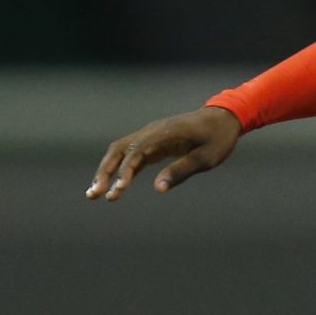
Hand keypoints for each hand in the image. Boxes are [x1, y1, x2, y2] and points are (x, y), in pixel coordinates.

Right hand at [85, 106, 241, 200]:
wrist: (223, 119)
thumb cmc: (217, 138)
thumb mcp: (206, 158)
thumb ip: (181, 171)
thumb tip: (158, 189)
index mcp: (163, 134)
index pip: (135, 153)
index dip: (123, 173)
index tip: (117, 192)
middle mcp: (151, 133)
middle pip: (118, 150)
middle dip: (104, 172)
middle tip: (93, 195)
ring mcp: (150, 137)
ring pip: (120, 152)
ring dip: (106, 171)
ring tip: (95, 194)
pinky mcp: (153, 144)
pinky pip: (131, 156)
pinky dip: (120, 170)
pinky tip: (115, 187)